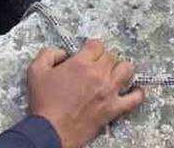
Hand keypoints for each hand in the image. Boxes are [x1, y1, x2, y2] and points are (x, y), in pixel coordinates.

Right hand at [27, 40, 144, 147]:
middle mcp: (98, 75)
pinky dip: (137, 93)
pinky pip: (135, 99)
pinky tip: (134, 90)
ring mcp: (109, 92)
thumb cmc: (44, 102)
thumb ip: (48, 53)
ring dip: (121, 69)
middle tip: (96, 65)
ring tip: (114, 73)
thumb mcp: (36, 71)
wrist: (52, 130)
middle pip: (111, 56)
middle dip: (103, 58)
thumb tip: (62, 52)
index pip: (96, 44)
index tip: (88, 52)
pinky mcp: (114, 108)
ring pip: (127, 70)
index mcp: (81, 63)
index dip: (91, 46)